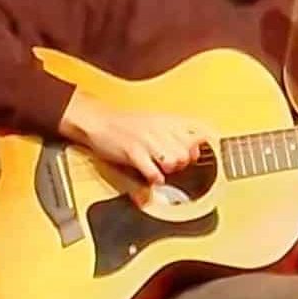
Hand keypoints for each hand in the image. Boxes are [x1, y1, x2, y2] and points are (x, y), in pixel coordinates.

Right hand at [66, 98, 208, 186]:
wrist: (98, 121)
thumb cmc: (125, 124)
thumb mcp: (155, 122)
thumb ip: (176, 133)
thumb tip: (196, 149)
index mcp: (168, 121)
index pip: (199, 133)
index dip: (199, 149)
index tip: (197, 155)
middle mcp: (161, 128)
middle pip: (188, 152)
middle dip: (183, 162)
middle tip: (171, 163)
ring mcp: (147, 140)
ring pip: (174, 160)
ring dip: (170, 169)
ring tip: (160, 168)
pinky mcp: (133, 152)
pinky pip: (152, 170)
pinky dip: (155, 178)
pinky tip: (152, 176)